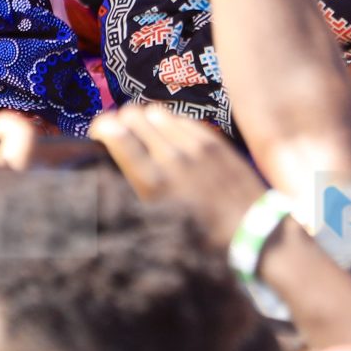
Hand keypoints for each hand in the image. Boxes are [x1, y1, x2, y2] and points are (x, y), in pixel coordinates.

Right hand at [86, 101, 268, 249]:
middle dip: (121, 122)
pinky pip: (181, 118)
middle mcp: (171, 158)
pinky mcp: (214, 141)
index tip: (99, 137)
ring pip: (155, 111)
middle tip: (121, 136)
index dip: (101, 129)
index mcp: (153, 183)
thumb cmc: (198, 238)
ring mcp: (195, 146)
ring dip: (145, 120)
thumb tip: (111, 164)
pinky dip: (170, 124)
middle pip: (132, 115)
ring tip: (147, 136)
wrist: (251, 235)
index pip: (115, 132)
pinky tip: (172, 139)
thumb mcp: (158, 222)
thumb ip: (135, 188)